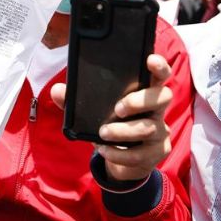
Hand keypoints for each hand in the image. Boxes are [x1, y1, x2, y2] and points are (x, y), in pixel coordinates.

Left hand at [51, 53, 172, 181]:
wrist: (124, 161)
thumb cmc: (112, 125)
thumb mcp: (95, 111)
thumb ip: (77, 100)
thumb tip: (57, 90)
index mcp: (145, 91)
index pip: (159, 74)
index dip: (159, 66)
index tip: (150, 60)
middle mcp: (157, 109)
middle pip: (163, 97)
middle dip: (140, 101)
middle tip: (118, 108)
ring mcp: (160, 131)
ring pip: (148, 128)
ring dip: (122, 131)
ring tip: (102, 133)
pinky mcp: (157, 152)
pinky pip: (140, 153)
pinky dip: (118, 153)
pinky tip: (104, 150)